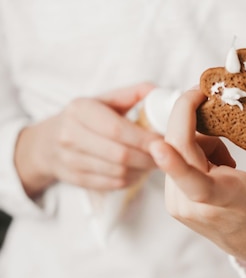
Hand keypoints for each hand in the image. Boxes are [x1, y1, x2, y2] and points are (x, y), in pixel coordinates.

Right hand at [15, 83, 160, 196]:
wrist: (48, 143)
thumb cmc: (86, 118)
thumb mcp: (104, 99)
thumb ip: (133, 94)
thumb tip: (160, 92)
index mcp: (80, 110)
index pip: (117, 129)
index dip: (144, 138)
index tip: (165, 141)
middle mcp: (70, 135)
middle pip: (119, 154)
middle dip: (148, 157)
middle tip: (165, 155)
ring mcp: (70, 160)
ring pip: (118, 172)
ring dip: (142, 170)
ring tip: (154, 162)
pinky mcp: (75, 179)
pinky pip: (112, 184)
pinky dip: (131, 179)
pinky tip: (138, 170)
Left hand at [149, 89, 245, 277]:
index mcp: (231, 200)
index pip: (198, 186)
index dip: (174, 163)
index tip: (157, 145)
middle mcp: (199, 207)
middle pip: (178, 148)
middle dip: (190, 113)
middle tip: (212, 97)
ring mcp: (180, 206)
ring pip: (176, 147)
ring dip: (200, 137)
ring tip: (228, 157)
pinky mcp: (171, 202)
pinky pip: (174, 157)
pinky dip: (195, 149)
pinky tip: (215, 165)